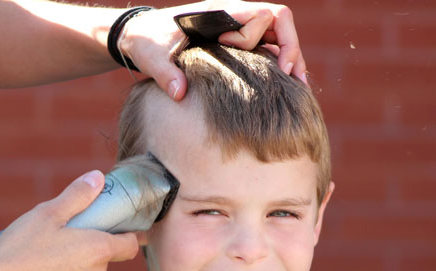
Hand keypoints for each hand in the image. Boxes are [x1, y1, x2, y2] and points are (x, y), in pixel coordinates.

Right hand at [0, 171, 138, 270]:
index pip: (131, 245)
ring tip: (43, 255)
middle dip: (89, 247)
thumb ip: (77, 196)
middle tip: (64, 235)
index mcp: (98, 250)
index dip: (128, 234)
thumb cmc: (21, 249)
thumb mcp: (48, 214)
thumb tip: (98, 178)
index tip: (118, 227)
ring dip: (72, 266)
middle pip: (103, 259)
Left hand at [120, 1, 305, 99]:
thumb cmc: (146, 41)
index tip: (248, 60)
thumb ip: (165, 73)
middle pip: (280, 21)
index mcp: (219, 12)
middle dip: (291, 48)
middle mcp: (233, 16)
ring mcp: (236, 28)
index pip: (261, 14)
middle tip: (292, 80)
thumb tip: (180, 94)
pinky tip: (282, 86)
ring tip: (297, 87)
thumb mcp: (152, 58)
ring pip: (277, 35)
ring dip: (289, 57)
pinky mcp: (234, 42)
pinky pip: (266, 46)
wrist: (138, 35)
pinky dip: (277, 63)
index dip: (259, 38)